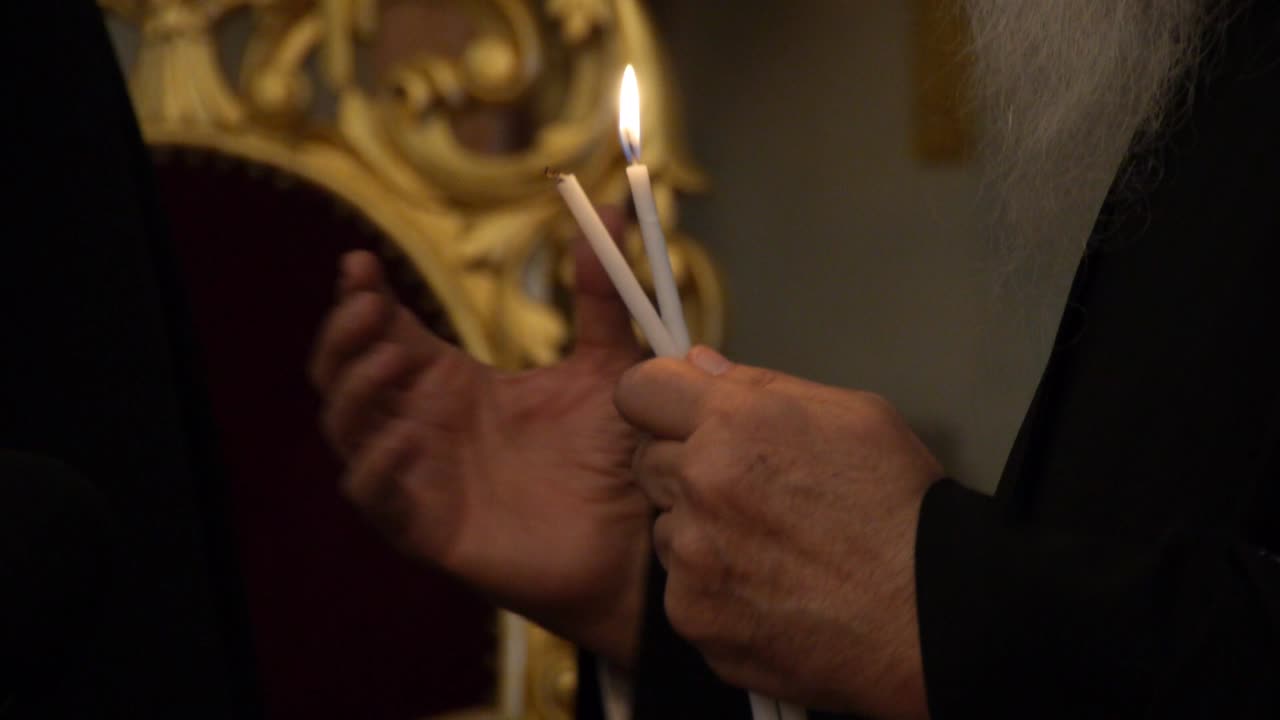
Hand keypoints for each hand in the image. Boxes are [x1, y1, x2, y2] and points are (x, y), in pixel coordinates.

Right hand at [310, 209, 650, 664]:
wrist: (641, 538)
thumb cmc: (618, 456)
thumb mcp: (610, 362)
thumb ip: (601, 292)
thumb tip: (608, 208)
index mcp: (455, 385)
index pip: (385, 333)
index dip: (363, 298)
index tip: (360, 261)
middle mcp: (426, 426)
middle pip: (347, 374)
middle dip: (344, 335)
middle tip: (369, 303)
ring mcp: (421, 477)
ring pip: (348, 429)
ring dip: (356, 389)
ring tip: (392, 357)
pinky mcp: (428, 528)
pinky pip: (375, 496)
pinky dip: (376, 464)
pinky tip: (406, 436)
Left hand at [614, 347, 941, 716]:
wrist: (930, 616)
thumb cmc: (902, 510)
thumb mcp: (853, 414)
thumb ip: (763, 386)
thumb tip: (701, 367)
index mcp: (734, 424)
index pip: (639, 390)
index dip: (658, 400)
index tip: (676, 415)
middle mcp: (701, 485)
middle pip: (647, 460)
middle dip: (683, 466)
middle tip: (742, 488)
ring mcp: (692, 557)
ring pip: (665, 527)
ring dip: (697, 530)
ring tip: (767, 546)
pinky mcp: (692, 616)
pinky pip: (681, 588)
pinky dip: (713, 588)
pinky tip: (768, 590)